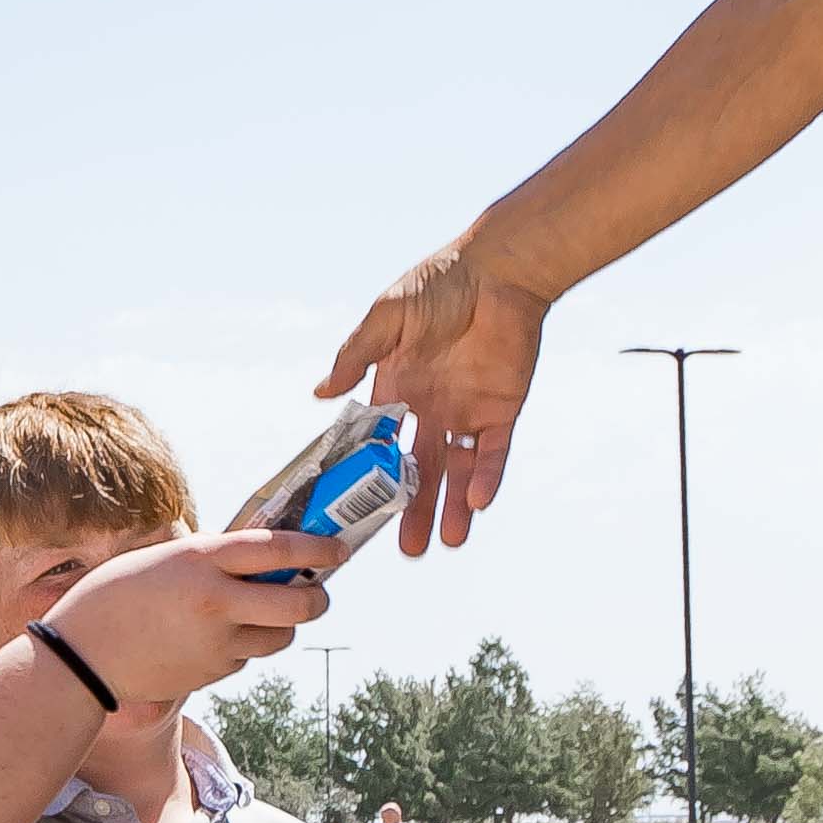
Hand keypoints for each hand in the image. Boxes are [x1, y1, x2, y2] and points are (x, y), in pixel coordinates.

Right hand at [35, 530, 326, 710]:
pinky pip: (246, 658)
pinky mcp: (212, 673)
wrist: (80, 656)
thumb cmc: (114, 596)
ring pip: (281, 636)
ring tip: (265, 614)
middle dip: (317, 597)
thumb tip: (263, 558)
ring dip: (284, 625)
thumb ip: (211, 558)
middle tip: (316, 591)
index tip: (339, 549)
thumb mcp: (163, 558)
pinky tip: (213, 637)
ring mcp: (216, 642)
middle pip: (298, 602)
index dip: (318, 547)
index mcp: (200, 559)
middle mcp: (216, 600)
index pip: (278, 548)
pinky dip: (243, 647)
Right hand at [316, 237, 550, 555]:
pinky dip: (486, 477)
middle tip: (406, 551)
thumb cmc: (438, 284)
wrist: (499, 270)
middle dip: (412, 510)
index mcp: (397, 389)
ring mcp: (467, 413)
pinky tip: (477, 503)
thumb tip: (319, 393)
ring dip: (452, 507)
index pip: (379, 445)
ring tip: (445, 543)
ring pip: (458, 472)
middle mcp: (430, 409)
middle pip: (418, 471)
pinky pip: (493, 453)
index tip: (358, 511)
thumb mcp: (387, 317)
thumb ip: (356, 356)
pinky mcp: (502, 411)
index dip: (370, 478)